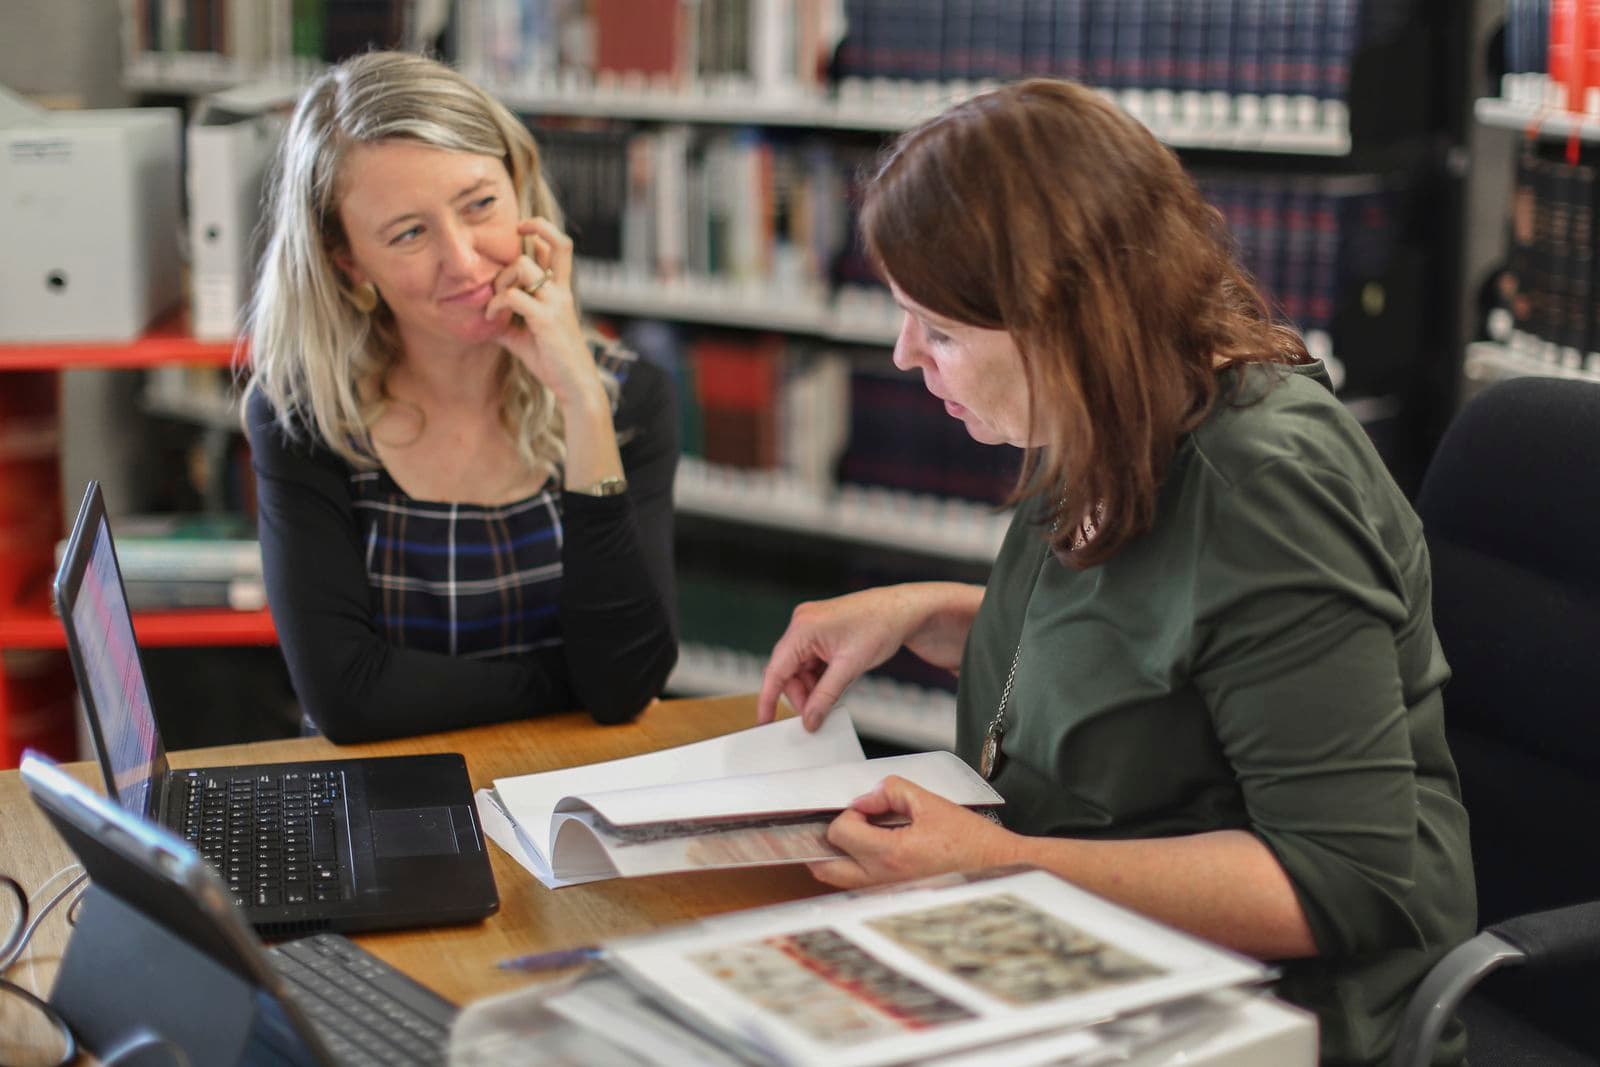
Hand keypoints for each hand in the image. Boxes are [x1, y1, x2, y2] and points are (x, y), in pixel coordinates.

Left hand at [483, 218, 601, 409]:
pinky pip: (513, 296)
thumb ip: (506, 322)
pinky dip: (496, 303)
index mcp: (561, 291)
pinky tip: (491, 317)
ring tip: (495, 300)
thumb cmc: (552, 362)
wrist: (575, 385)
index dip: (542, 229)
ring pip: (524, 265)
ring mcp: (556, 302)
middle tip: (503, 266)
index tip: (519, 230)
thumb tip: (479, 319)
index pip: (558, 247)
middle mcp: (562, 291)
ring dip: (502, 278)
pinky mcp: (546, 318)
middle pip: (557, 241)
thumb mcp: (524, 338)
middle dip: (526, 238)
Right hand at [757, 587, 924, 729]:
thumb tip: (810, 719)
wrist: (903, 610)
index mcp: (803, 628)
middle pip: (787, 671)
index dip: (768, 699)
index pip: (776, 670)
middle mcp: (802, 623)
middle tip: (817, 714)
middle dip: (801, 695)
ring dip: (812, 687)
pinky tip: (834, 684)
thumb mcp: (850, 667)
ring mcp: (810, 625)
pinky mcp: (820, 630)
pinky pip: (810, 660)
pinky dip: (819, 677)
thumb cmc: (881, 625)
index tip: (763, 722)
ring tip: (832, 698)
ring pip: (799, 668)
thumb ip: (826, 696)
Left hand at [807, 776, 1017, 889]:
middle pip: (825, 868)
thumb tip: (865, 799)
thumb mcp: (931, 803)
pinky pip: (860, 887)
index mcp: (890, 855)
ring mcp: (887, 895)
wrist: (998, 870)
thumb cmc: (972, 842)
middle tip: (851, 824)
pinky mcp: (894, 901)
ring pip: (840, 881)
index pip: (839, 833)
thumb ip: (891, 792)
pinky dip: (858, 869)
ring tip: (865, 836)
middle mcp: (882, 881)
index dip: (848, 814)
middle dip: (830, 841)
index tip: (867, 809)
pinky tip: (879, 852)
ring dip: (842, 856)